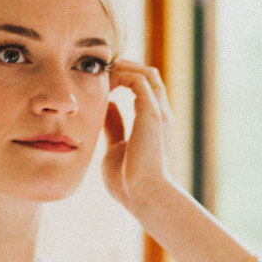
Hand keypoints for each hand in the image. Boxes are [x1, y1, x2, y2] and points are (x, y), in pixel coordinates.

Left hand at [103, 60, 176, 215]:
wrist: (143, 194)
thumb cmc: (128, 181)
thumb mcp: (116, 147)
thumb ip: (114, 126)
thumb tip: (106, 106)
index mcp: (154, 124)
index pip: (145, 90)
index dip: (125, 79)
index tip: (101, 80)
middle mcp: (160, 114)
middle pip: (149, 77)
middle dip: (126, 68)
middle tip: (101, 68)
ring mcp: (159, 112)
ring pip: (146, 73)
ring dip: (124, 67)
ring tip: (102, 68)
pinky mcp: (152, 112)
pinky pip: (139, 80)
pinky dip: (123, 73)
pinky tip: (105, 78)